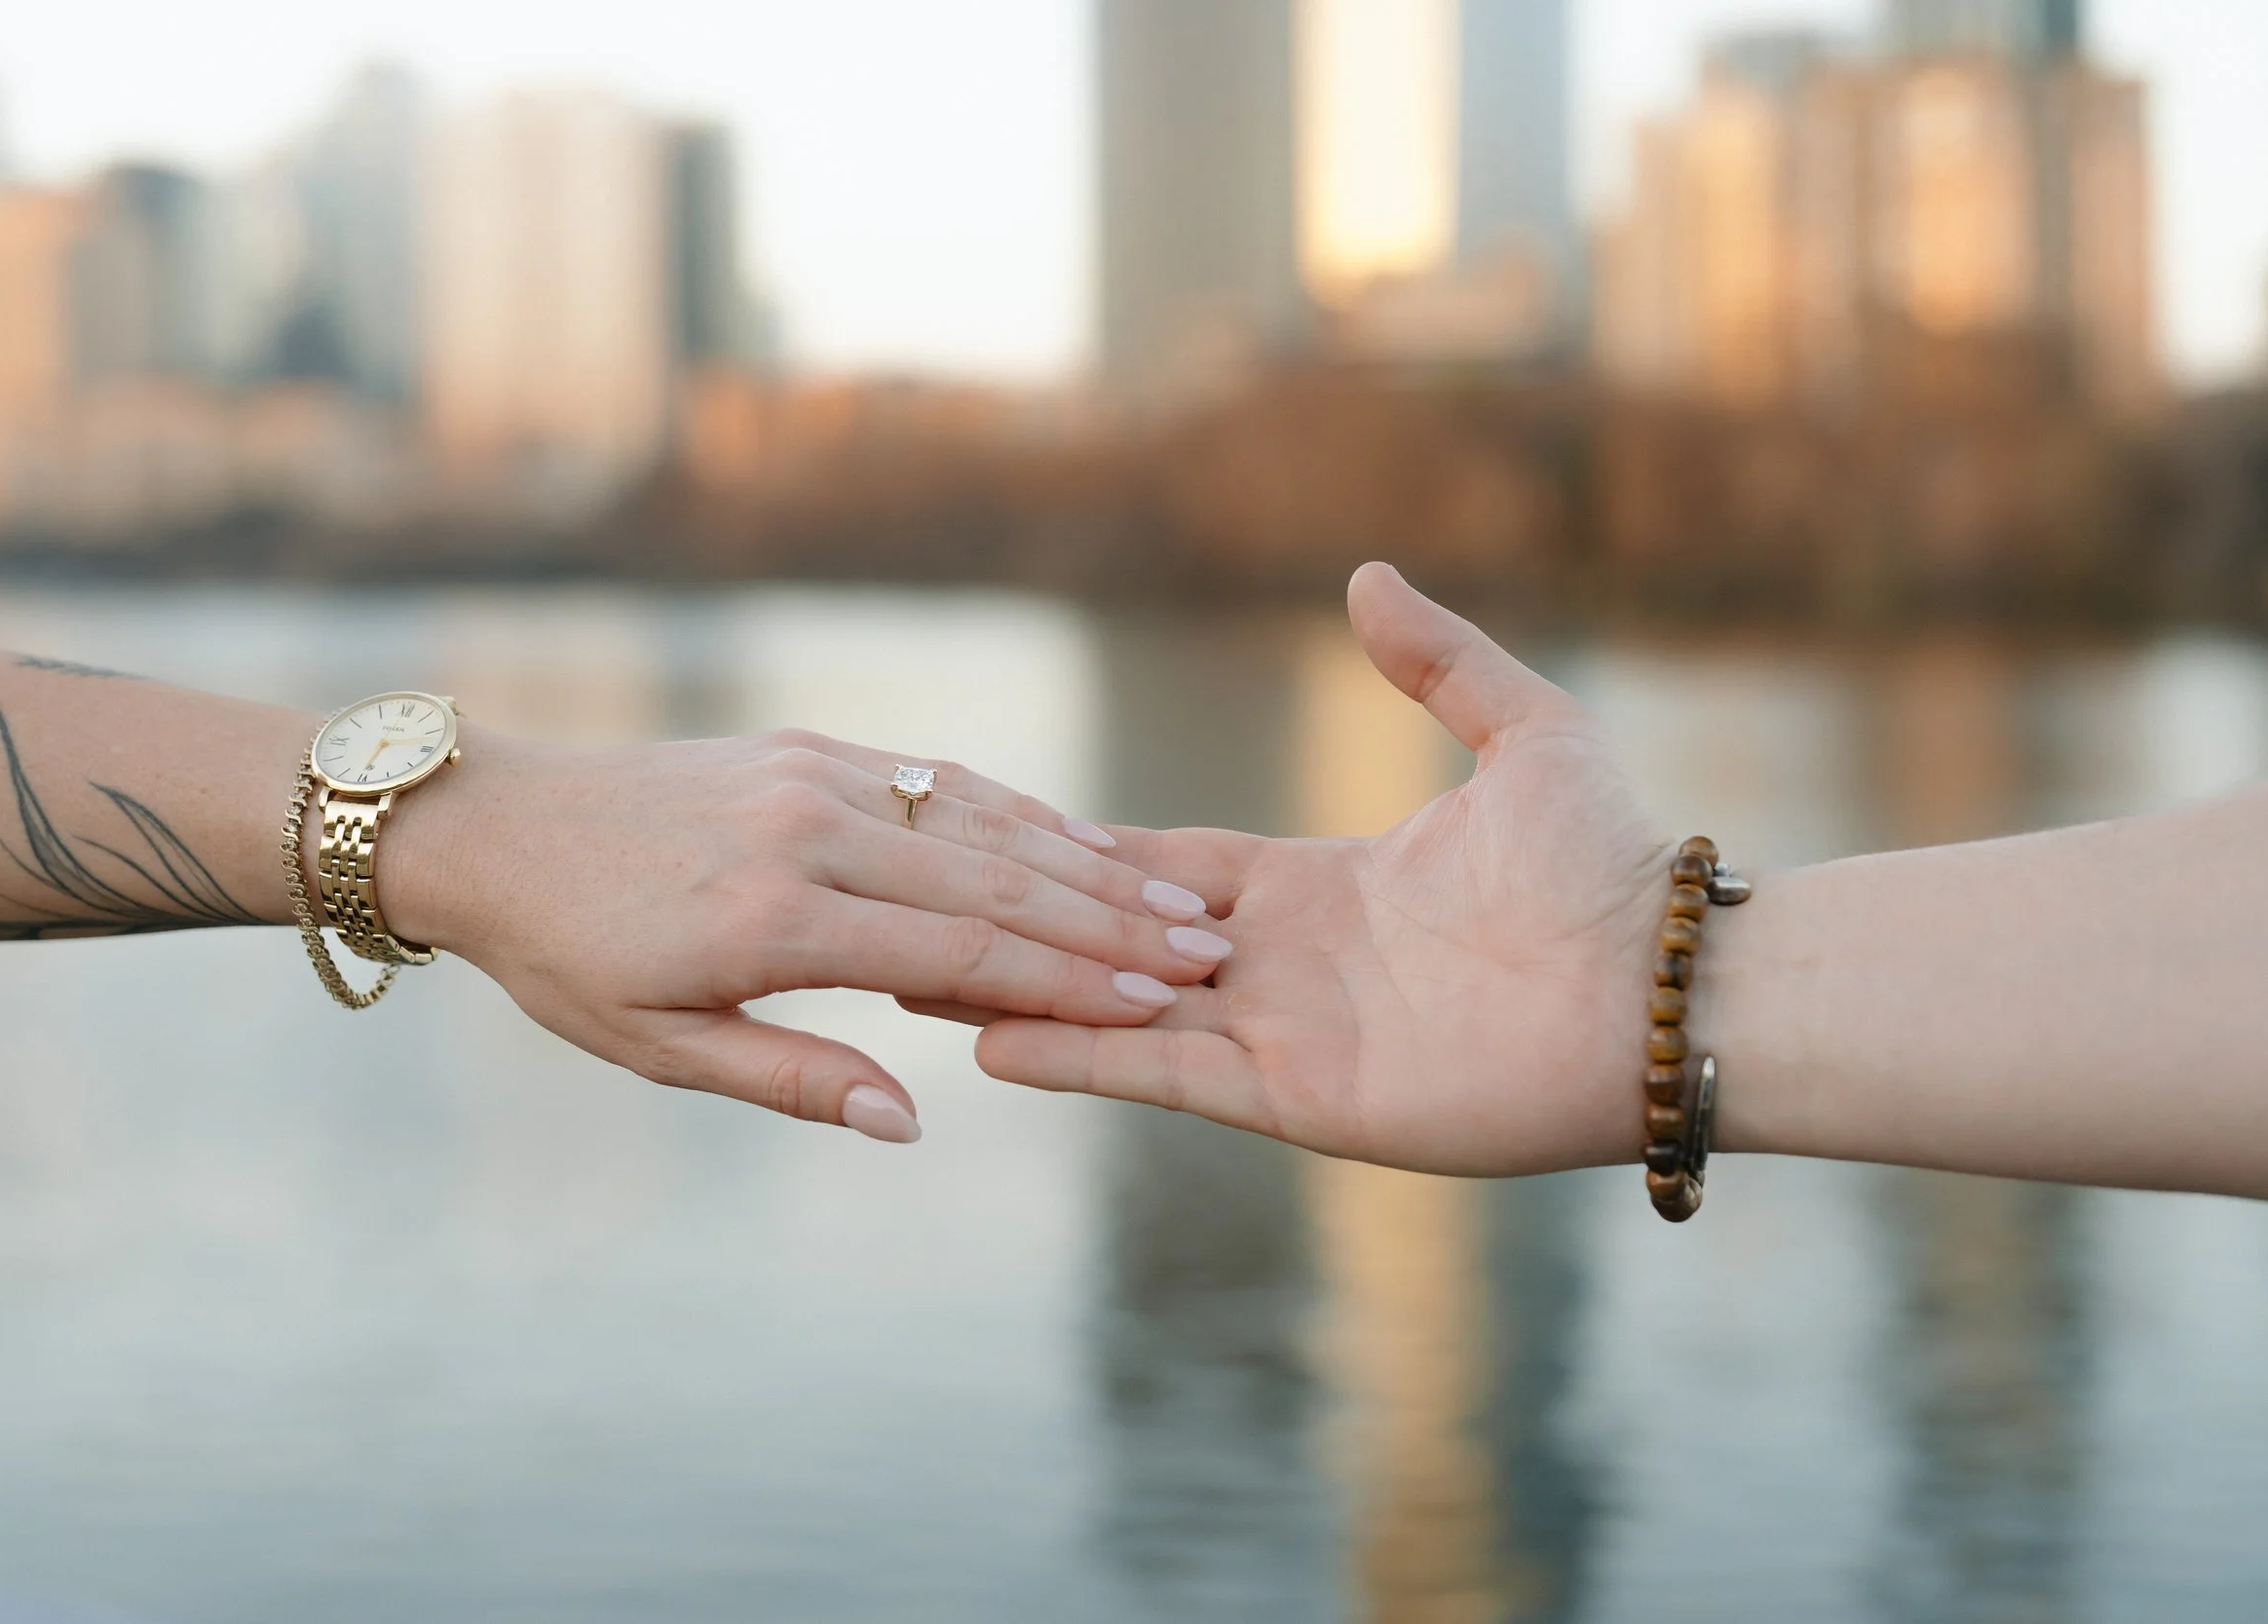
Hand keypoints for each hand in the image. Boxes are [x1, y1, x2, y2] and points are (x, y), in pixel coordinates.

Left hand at [380, 729, 1234, 1141]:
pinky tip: (1077, 842)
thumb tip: (911, 1120)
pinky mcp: (810, 747)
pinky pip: (934, 780)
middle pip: (990, 884)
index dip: (1066, 985)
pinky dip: (1016, 812)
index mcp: (772, 920)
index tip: (1155, 1009)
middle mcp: (807, 833)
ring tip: (1170, 905)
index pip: (956, 957)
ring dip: (1081, 867)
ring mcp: (814, 776)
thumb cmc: (568, 955)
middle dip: (1105, 927)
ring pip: (977, 823)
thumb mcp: (656, 1045)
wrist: (495, 821)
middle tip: (1201, 958)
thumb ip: (790, 1078)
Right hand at [970, 564, 1674, 1175]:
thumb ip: (1441, 660)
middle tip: (920, 903)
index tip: (997, 827)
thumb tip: (1370, 576)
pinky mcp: (1297, 1098)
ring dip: (1025, 994)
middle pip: (1122, 939)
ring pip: (1120, 1010)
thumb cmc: (1607, 867)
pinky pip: (1165, 1076)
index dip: (1088, 848)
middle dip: (1027, 925)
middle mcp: (1287, 964)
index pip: (1172, 863)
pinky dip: (1080, 1059)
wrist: (1665, 986)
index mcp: (1321, 886)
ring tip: (912, 977)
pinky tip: (993, 1042)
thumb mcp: (1523, 733)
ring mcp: (1285, 1035)